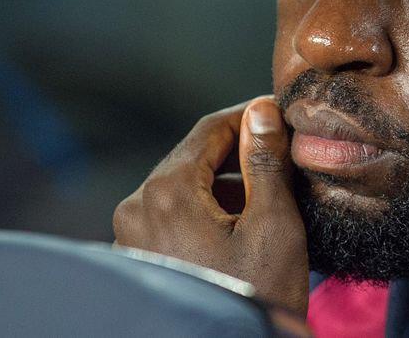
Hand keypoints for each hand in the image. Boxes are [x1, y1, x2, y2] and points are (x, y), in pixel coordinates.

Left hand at [112, 97, 309, 314]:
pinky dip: (203, 213)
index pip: (209, 129)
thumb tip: (260, 111)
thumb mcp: (273, 224)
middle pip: (192, 159)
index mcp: (166, 191)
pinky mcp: (136, 261)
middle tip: (279, 155)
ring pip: (181, 189)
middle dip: (236, 153)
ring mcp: (130, 238)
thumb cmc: (254, 296)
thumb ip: (264, 161)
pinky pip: (170, 219)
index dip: (248, 115)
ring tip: (266, 197)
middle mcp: (136, 208)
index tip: (277, 112)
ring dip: (221, 186)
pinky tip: (238, 229)